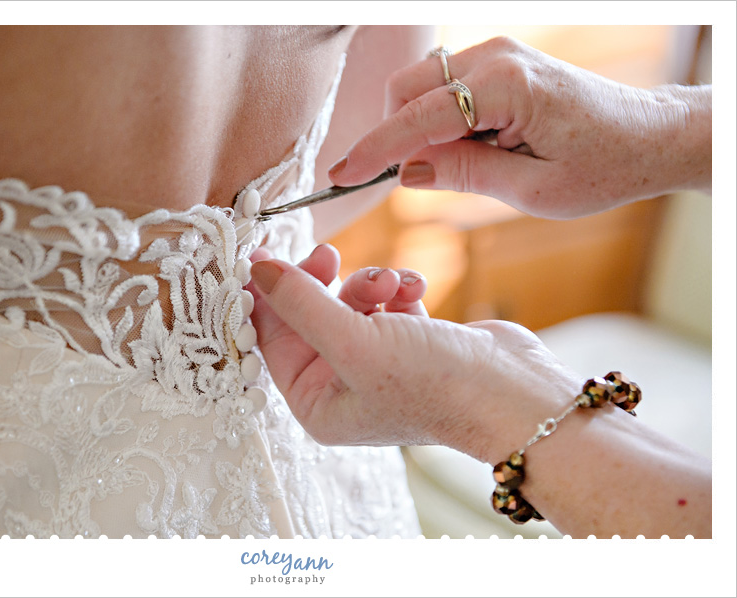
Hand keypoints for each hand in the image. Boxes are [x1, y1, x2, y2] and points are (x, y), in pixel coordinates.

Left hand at [248, 244, 581, 463]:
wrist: (516, 392)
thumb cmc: (435, 383)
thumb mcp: (355, 341)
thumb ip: (300, 304)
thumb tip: (255, 270)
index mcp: (317, 403)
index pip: (271, 340)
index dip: (265, 296)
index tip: (261, 252)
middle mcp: (342, 386)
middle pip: (309, 315)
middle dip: (323, 283)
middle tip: (327, 254)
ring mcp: (377, 362)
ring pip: (349, 301)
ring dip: (369, 282)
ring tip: (393, 284)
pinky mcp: (410, 340)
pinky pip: (385, 300)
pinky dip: (398, 288)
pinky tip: (416, 289)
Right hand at [328, 36, 711, 218]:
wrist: (647, 136)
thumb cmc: (602, 167)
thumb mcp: (531, 191)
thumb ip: (463, 174)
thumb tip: (404, 173)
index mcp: (507, 86)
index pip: (418, 119)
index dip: (374, 151)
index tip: (340, 177)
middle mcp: (496, 57)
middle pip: (407, 89)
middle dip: (395, 136)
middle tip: (418, 181)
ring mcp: (496, 54)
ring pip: (420, 85)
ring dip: (417, 128)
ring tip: (459, 165)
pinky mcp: (498, 63)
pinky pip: (443, 87)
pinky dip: (437, 119)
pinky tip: (469, 146)